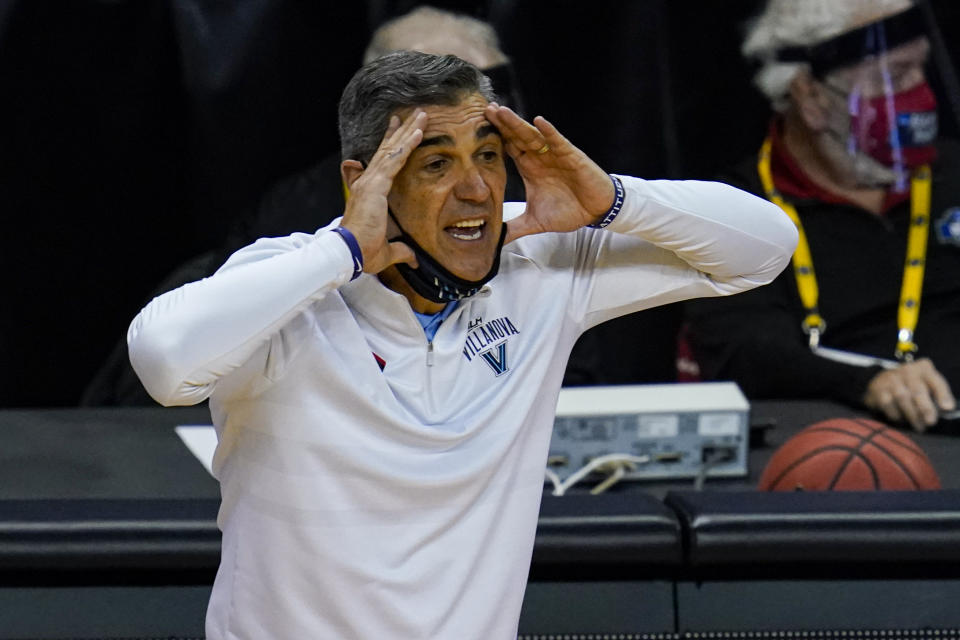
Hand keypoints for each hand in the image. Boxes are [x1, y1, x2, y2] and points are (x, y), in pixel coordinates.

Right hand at [339, 111, 425, 273]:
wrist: (349, 253)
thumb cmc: (363, 253)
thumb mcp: (387, 251)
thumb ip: (401, 251)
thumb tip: (412, 259)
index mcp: (368, 194)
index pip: (382, 164)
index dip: (391, 147)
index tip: (397, 133)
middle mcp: (367, 183)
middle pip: (387, 151)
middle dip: (401, 131)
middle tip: (414, 114)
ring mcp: (370, 182)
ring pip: (393, 150)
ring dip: (408, 131)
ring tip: (422, 115)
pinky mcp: (374, 185)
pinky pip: (395, 159)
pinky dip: (407, 144)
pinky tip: (418, 131)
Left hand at [484, 103, 614, 243]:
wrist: (595, 211)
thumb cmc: (568, 211)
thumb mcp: (535, 222)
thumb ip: (514, 228)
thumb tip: (495, 240)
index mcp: (529, 168)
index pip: (507, 149)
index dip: (493, 138)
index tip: (472, 129)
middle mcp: (539, 157)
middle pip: (515, 137)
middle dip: (500, 124)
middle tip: (483, 110)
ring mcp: (554, 154)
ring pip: (532, 135)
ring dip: (517, 123)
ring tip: (501, 112)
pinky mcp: (571, 156)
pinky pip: (558, 141)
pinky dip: (549, 131)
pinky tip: (538, 121)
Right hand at [863, 358, 956, 431]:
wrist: (883, 381)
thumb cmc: (912, 387)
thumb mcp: (927, 386)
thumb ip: (937, 396)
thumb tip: (946, 409)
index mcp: (924, 368)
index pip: (935, 381)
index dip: (942, 394)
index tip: (947, 408)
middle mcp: (907, 370)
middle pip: (917, 390)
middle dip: (925, 408)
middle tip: (930, 422)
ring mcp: (890, 378)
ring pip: (902, 398)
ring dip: (912, 415)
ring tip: (919, 426)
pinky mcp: (877, 388)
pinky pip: (888, 403)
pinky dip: (896, 414)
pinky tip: (901, 419)